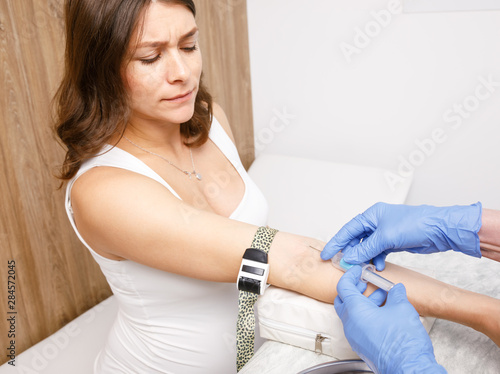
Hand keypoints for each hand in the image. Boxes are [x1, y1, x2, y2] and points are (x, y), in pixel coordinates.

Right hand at [321, 202, 481, 269]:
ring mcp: (385, 233)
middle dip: (350, 252)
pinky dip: (376, 259)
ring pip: (367, 247)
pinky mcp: (393, 242)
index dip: (336, 242)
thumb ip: (366, 248)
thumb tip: (349, 257)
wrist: (438, 230)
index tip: (326, 254)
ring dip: (363, 258)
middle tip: (342, 264)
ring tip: (360, 268)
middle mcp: (377, 222)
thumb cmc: (415, 224)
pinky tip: (376, 267)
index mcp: (372, 215)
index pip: (348, 229)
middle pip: (356, 238)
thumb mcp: (386, 237)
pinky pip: (378, 252)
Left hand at [334, 266, 445, 373]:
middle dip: (354, 289)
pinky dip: (367, 315)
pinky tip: (384, 312)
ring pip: (352, 314)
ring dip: (364, 302)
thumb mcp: (402, 308)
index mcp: (355, 311)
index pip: (343, 287)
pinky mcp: (362, 345)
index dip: (350, 275)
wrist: (409, 368)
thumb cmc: (402, 342)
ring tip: (382, 296)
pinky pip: (359, 325)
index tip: (358, 270)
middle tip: (366, 282)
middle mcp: (350, 324)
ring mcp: (355, 337)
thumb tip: (396, 289)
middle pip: (343, 301)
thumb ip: (396, 294)